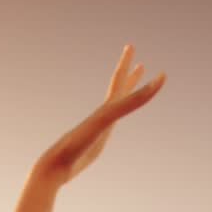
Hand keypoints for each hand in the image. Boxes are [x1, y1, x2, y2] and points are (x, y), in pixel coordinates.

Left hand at [36, 44, 165, 186]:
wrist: (56, 165)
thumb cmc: (79, 141)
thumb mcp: (107, 118)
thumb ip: (130, 102)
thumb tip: (154, 84)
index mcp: (104, 108)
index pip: (117, 79)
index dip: (125, 62)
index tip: (130, 46)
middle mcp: (102, 115)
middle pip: (117, 89)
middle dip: (128, 74)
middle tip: (137, 60)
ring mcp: (99, 129)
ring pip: (115, 108)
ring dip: (123, 96)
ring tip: (130, 86)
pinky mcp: (96, 144)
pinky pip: (109, 127)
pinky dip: (114, 120)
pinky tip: (112, 123)